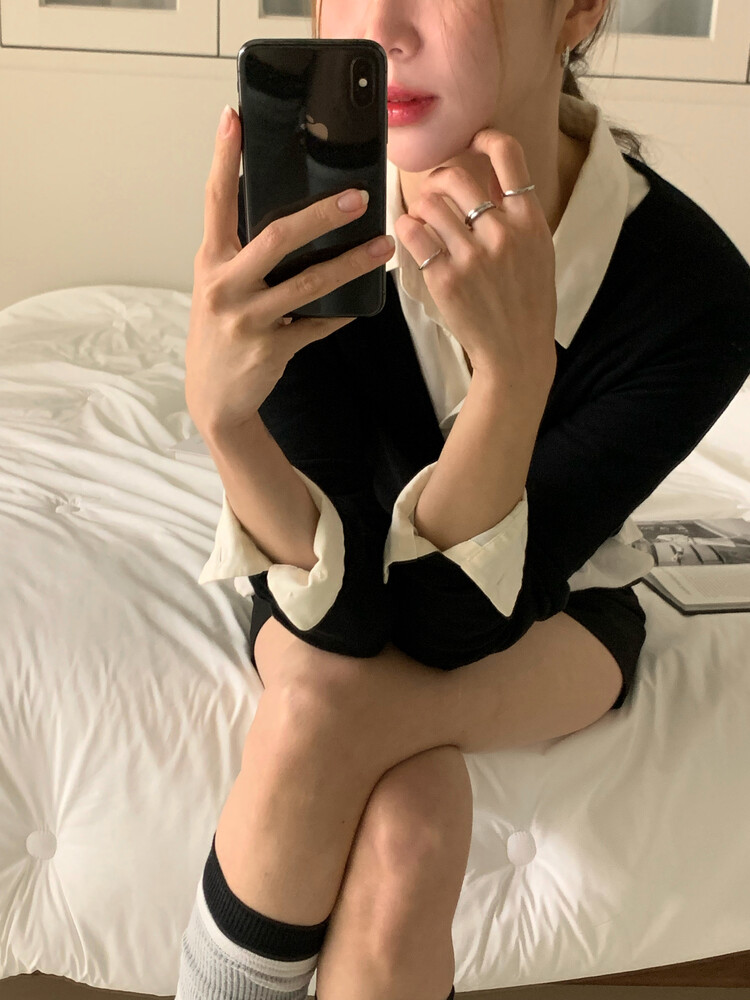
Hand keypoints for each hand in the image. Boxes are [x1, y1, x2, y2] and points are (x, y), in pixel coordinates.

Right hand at [185, 106, 395, 437]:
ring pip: (308, 284)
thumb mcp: (220, 285)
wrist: (214, 396)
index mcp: (210, 260)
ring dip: (350, 264)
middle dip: (320, 215)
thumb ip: (242, 251)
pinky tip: (364, 301)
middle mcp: (224, 285)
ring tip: (382, 245)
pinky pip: (317, 325)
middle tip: (359, 197)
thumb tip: (289, 213)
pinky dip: (342, 312)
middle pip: (276, 238)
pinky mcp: (271, 349)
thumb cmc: (221, 330)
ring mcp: (247, 319)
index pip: (214, 199)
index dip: (223, 157)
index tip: (233, 117)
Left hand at [393, 129, 557, 382]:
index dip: (486, 138)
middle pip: (456, 177)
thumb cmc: (527, 300)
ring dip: (422, 208)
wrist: (517, 350)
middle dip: (438, 179)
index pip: (509, 156)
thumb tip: (489, 175)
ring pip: (430, 205)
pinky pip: (413, 234)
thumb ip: (516, 213)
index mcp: (530, 221)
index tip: (473, 141)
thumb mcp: (538, 250)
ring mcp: (472, 257)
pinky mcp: (445, 279)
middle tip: (436, 191)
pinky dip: (407, 228)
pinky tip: (413, 235)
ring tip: (426, 222)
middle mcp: (502, 234)